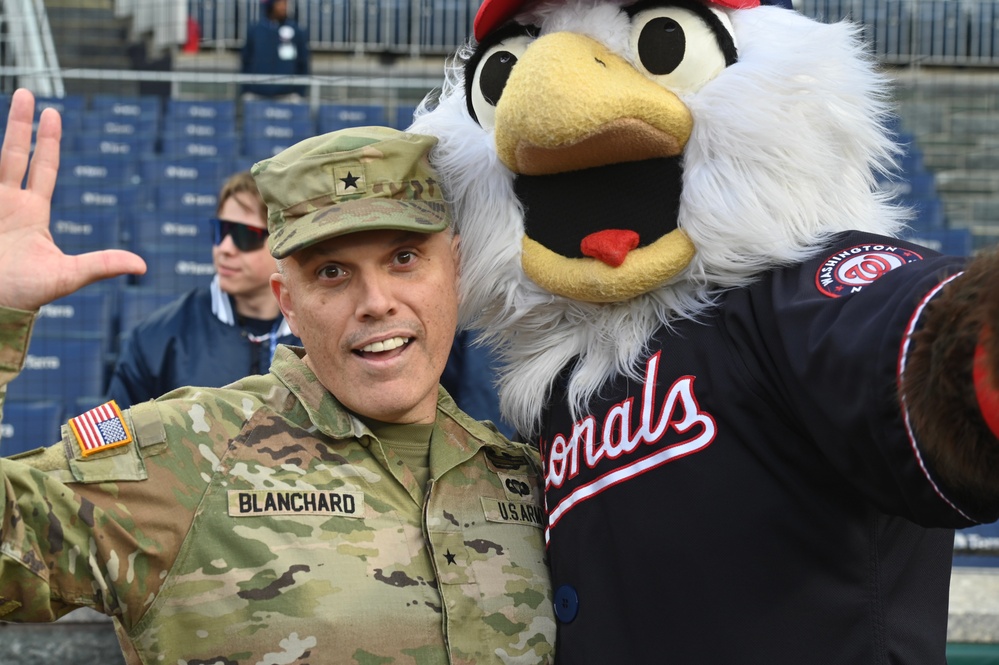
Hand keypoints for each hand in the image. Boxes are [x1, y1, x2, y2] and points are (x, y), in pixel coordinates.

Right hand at [0, 88, 145, 310]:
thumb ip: (101, 264)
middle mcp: (8, 202)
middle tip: (28, 93)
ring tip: (11, 96)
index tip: (53, 113)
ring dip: (0, 131)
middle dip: (19, 123)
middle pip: (13, 153)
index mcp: (31, 212)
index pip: (42, 168)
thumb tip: (143, 266)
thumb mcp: (67, 276)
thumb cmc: (26, 294)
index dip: (46, 141)